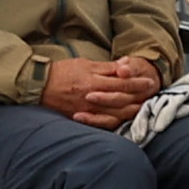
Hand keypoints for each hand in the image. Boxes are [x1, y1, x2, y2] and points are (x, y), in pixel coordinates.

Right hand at [43, 54, 157, 129]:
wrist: (38, 85)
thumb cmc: (62, 72)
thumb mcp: (85, 64)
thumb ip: (107, 68)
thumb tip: (125, 65)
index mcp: (93, 82)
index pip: (122, 84)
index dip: (137, 83)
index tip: (150, 82)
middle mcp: (91, 98)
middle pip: (121, 101)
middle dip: (138, 98)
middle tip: (151, 95)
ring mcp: (86, 111)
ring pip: (114, 115)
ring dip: (130, 111)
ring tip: (142, 107)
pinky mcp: (80, 118)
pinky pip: (101, 123)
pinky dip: (114, 122)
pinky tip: (123, 119)